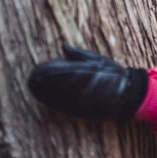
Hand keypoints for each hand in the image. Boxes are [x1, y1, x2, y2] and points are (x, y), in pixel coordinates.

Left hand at [27, 45, 147, 122]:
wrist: (126, 95)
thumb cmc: (113, 74)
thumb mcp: (98, 60)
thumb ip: (79, 55)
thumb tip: (63, 47)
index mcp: (82, 72)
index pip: (58, 71)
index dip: (46, 70)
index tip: (36, 69)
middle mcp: (78, 87)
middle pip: (53, 84)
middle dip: (41, 82)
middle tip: (30, 79)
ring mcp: (78, 100)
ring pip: (55, 96)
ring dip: (43, 92)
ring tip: (33, 88)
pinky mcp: (80, 110)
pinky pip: (62, 106)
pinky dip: (51, 101)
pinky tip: (44, 99)